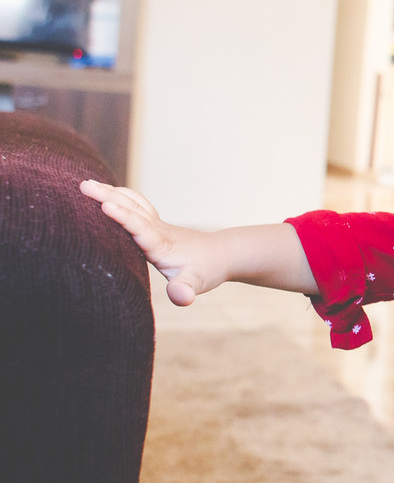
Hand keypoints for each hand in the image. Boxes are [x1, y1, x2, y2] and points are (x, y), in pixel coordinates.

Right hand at [80, 180, 220, 305]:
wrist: (222, 254)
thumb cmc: (207, 270)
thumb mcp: (197, 284)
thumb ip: (186, 290)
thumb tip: (182, 298)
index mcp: (161, 244)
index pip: (141, 228)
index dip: (124, 217)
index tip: (105, 205)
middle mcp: (157, 230)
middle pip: (132, 209)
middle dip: (108, 197)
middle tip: (83, 185)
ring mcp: (157, 225)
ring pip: (133, 203)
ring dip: (111, 192)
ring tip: (87, 184)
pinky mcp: (155, 225)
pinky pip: (136, 206)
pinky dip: (121, 197)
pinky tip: (108, 194)